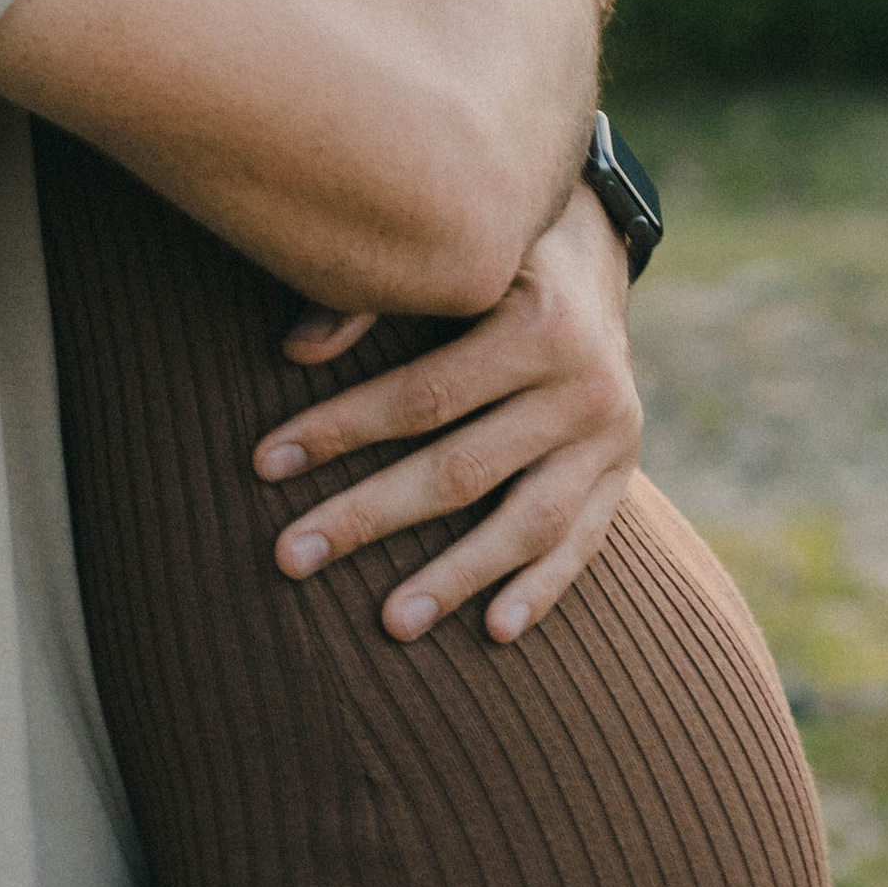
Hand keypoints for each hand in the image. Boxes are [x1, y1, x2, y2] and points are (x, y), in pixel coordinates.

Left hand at [256, 182, 641, 643]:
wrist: (596, 254)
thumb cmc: (494, 257)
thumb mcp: (452, 255)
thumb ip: (377, 296)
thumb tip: (296, 351)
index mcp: (537, 323)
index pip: (423, 395)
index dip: (341, 429)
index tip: (265, 463)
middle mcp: (583, 384)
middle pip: (462, 469)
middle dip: (368, 515)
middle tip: (288, 556)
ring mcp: (611, 435)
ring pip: (527, 522)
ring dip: (455, 577)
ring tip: (388, 624)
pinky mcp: (622, 471)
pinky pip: (582, 542)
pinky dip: (541, 589)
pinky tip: (492, 631)